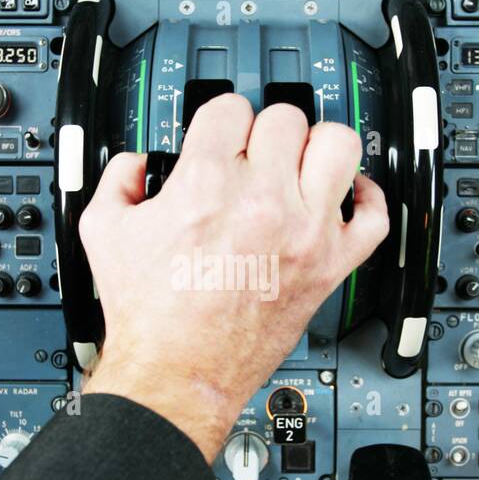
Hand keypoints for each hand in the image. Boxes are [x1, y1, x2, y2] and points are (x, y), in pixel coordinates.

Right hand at [81, 95, 388, 460]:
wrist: (177, 372)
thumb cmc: (149, 316)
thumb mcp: (103, 231)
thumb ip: (119, 179)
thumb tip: (138, 166)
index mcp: (206, 183)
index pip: (231, 107)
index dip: (221, 120)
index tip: (221, 138)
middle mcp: (262, 200)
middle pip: (286, 119)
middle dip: (265, 133)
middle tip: (256, 157)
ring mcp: (305, 231)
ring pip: (339, 146)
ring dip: (319, 148)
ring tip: (302, 165)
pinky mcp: (331, 266)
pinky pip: (375, 216)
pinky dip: (367, 199)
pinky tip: (345, 196)